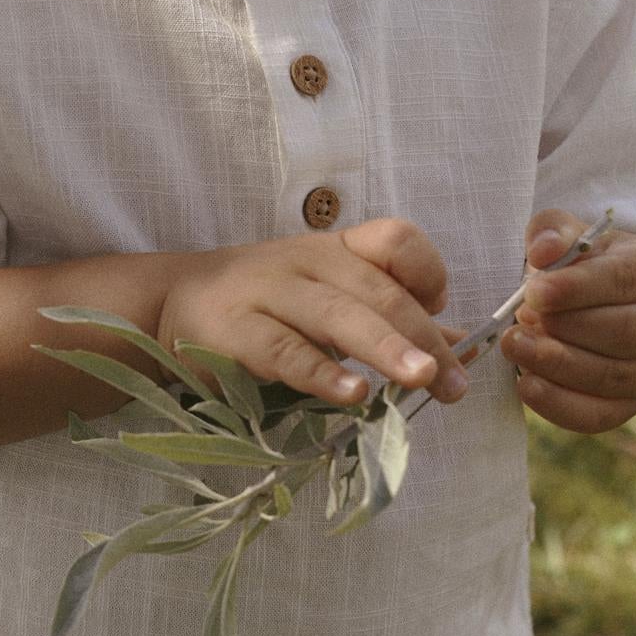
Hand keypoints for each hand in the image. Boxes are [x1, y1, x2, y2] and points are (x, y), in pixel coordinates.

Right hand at [157, 216, 472, 409]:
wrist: (172, 304)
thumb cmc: (266, 305)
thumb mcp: (331, 299)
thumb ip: (394, 320)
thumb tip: (463, 348)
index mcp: (337, 249)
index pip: (396, 240)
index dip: (429, 272)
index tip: (442, 310)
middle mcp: (308, 263)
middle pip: (379, 291)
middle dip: (424, 338)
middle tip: (456, 384)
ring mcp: (270, 293)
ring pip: (339, 315)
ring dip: (387, 347)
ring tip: (425, 380)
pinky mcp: (236, 331)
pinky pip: (286, 351)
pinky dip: (322, 373)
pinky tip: (354, 395)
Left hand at [498, 208, 635, 433]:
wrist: (606, 303)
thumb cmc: (588, 266)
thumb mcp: (574, 237)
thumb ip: (554, 231)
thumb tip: (543, 251)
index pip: (624, 281)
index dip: (576, 289)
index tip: (533, 292)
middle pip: (622, 332)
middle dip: (564, 330)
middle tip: (517, 324)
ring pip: (609, 377)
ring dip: (554, 365)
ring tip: (516, 346)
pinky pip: (598, 415)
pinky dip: (558, 404)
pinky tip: (526, 384)